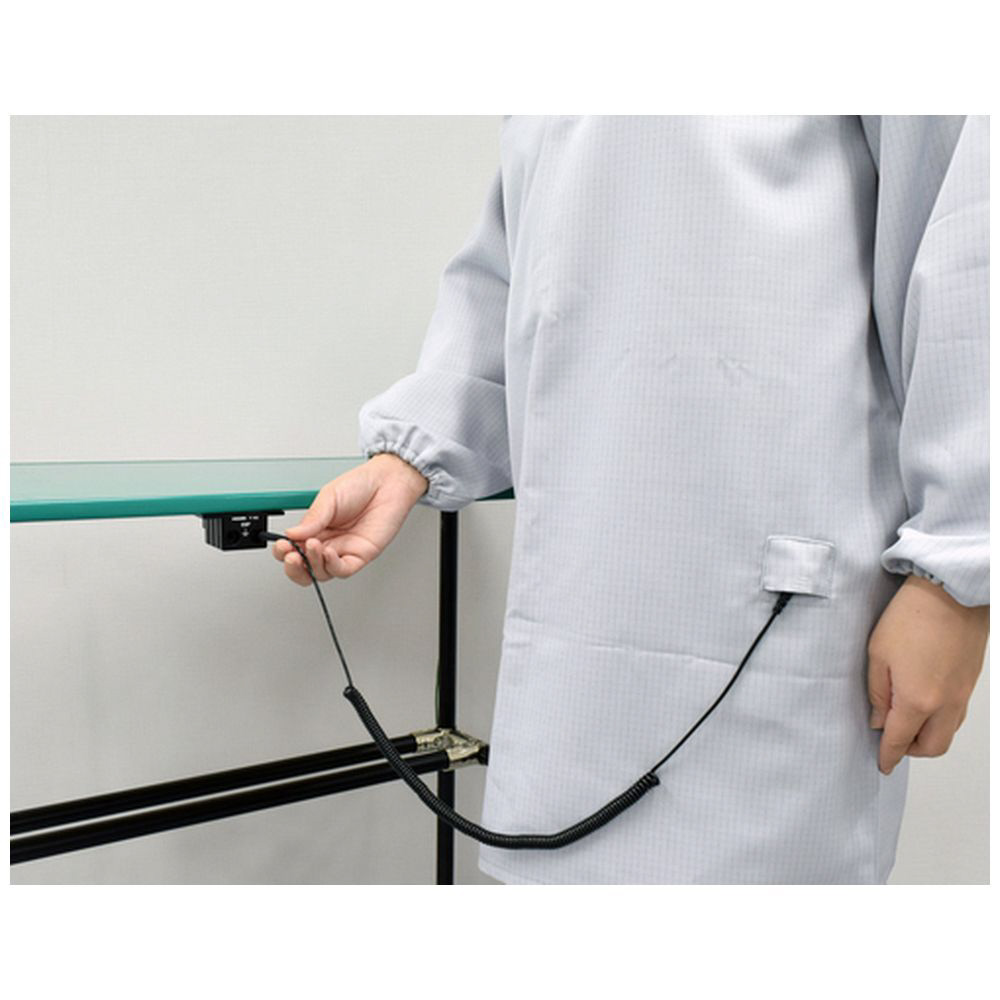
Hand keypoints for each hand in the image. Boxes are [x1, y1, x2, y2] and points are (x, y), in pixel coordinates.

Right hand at [271, 453, 428, 585]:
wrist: (388, 482)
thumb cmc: (361, 485)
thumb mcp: (329, 497)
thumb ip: (312, 518)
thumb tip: (291, 534)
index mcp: (316, 529)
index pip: (294, 549)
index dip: (284, 552)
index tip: (282, 545)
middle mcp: (328, 542)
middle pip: (305, 568)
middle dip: (294, 567)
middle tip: (291, 556)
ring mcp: (344, 550)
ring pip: (322, 572)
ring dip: (313, 564)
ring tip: (313, 546)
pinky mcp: (361, 555)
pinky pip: (343, 569)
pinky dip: (333, 565)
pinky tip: (329, 552)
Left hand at [867, 574, 988, 773]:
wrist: (950, 593)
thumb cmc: (912, 617)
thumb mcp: (877, 654)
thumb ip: (877, 692)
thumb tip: (878, 718)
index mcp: (918, 700)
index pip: (899, 741)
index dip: (888, 756)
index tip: (882, 764)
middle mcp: (945, 704)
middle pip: (931, 747)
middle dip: (909, 750)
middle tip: (891, 740)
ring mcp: (962, 695)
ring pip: (947, 734)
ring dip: (927, 736)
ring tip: (905, 721)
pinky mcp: (970, 683)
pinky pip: (957, 715)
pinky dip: (941, 720)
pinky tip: (924, 704)